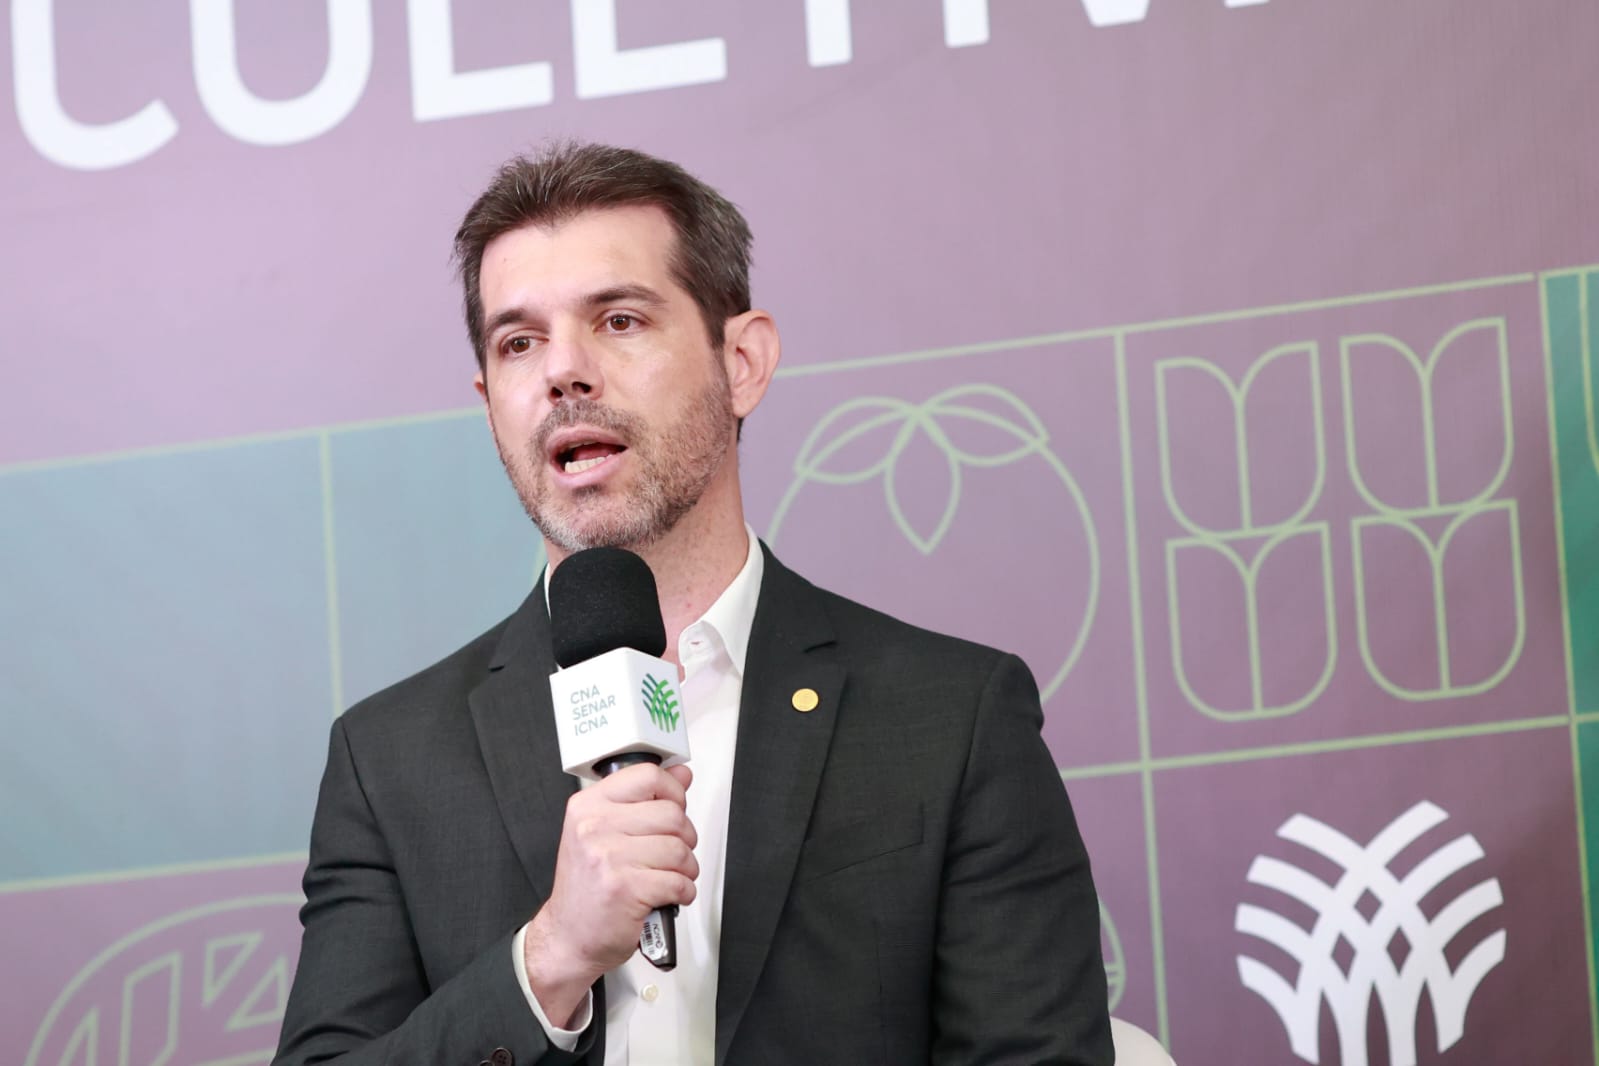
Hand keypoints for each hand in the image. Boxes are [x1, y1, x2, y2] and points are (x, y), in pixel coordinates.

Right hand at [523, 763, 696, 1026]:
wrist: (567, 937)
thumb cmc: (587, 887)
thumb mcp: (604, 833)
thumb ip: (643, 800)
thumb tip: (681, 773)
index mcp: (588, 806)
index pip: (647, 776)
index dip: (673, 791)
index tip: (675, 805)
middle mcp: (594, 827)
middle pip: (671, 813)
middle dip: (685, 836)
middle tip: (674, 851)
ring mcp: (608, 858)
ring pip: (679, 849)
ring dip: (687, 867)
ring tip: (673, 875)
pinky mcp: (625, 889)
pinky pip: (678, 881)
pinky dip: (684, 891)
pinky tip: (671, 894)